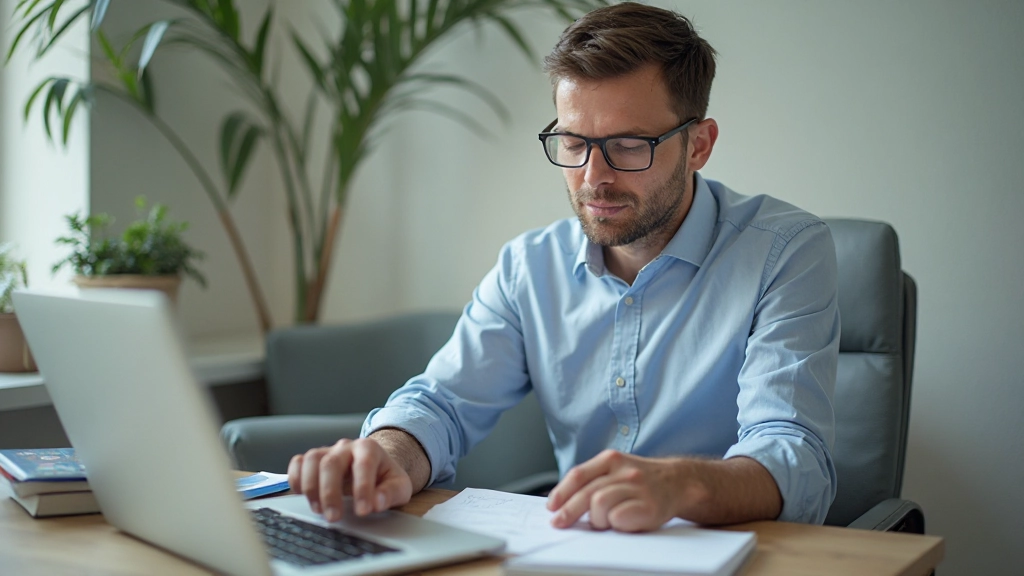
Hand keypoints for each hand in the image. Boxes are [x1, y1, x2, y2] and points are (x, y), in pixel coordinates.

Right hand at [288, 437, 412, 521]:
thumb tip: (377, 502)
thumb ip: (391, 493)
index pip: (363, 464)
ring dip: (311, 487)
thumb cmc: (386, 478)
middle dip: (330, 492)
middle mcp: (346, 447)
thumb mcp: (399, 487)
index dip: (362, 488)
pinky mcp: (313, 462)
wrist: (376, 468)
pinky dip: (295, 479)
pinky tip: (302, 496)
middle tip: (334, 517)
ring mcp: (327, 451)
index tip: (363, 511)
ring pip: (311, 460)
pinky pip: (297, 463)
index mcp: (369, 448)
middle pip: (331, 462)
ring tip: (318, 510)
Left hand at [546, 450, 683, 531]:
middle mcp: (625, 471)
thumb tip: (560, 500)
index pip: (579, 474)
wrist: (678, 483)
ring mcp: (638, 488)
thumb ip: (593, 480)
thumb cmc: (640, 481)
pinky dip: (613, 523)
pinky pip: (619, 518)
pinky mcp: (649, 507)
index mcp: (611, 459)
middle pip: (587, 493)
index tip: (552, 507)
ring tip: (602, 522)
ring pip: (600, 504)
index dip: (562, 492)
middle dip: (569, 511)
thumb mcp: (616, 470)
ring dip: (596, 519)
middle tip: (560, 523)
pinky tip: (619, 523)